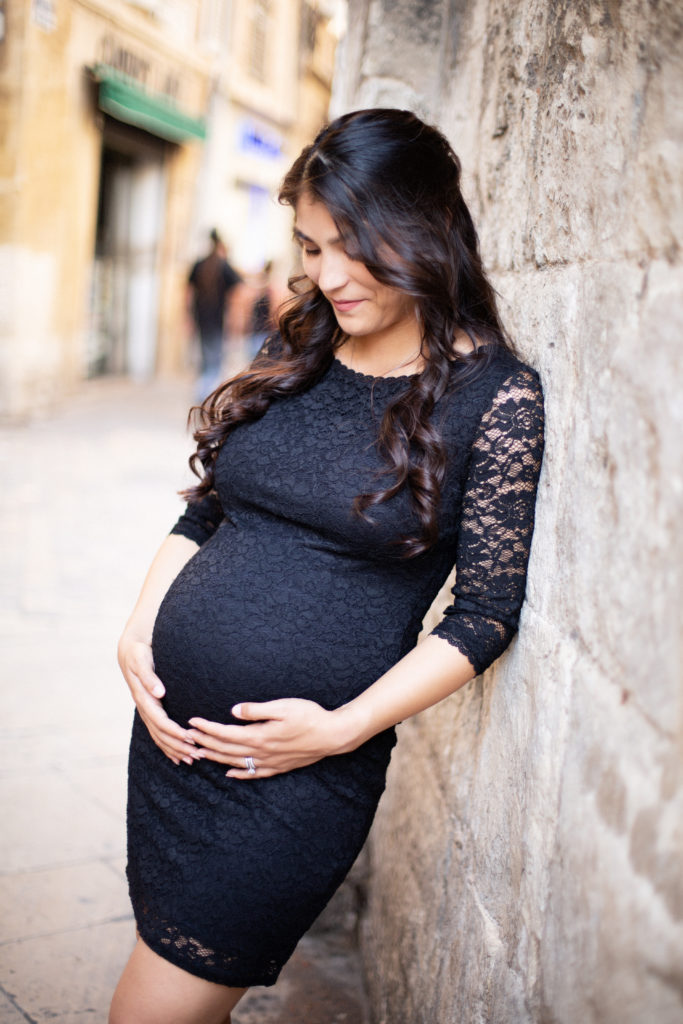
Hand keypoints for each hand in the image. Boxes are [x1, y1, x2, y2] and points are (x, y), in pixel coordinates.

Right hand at [117, 633, 199, 766]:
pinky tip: (177, 755)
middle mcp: (144, 708)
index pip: (160, 721)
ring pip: (159, 736)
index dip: (174, 732)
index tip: (191, 739)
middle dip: (178, 746)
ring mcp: (146, 711)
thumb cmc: (138, 653)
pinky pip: (157, 733)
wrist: (129, 651)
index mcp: (143, 698)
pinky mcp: (149, 711)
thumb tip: (159, 693)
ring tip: (191, 760)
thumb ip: (150, 677)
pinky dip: (167, 745)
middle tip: (196, 755)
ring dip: (174, 749)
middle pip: (161, 734)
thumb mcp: (142, 661)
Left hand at [187, 699, 347, 778]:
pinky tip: (230, 773)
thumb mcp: (283, 706)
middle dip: (204, 742)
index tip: (192, 722)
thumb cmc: (309, 716)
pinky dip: (239, 773)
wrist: (332, 735)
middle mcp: (261, 752)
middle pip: (226, 749)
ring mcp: (270, 762)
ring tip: (200, 754)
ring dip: (216, 758)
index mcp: (260, 735)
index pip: (225, 733)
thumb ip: (257, 710)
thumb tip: (233, 711)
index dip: (207, 728)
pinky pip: (253, 773)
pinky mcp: (278, 767)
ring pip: (236, 762)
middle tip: (187, 737)